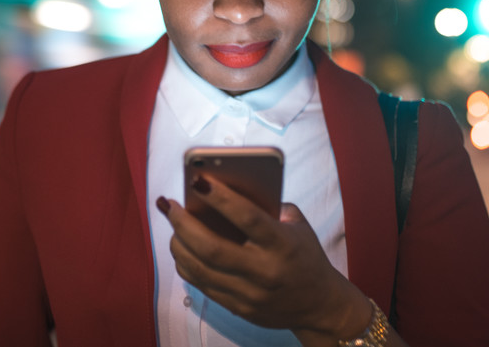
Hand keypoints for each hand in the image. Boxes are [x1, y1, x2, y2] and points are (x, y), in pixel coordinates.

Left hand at [155, 174, 370, 341]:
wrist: (319, 304)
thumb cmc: (304, 255)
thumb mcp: (298, 226)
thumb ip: (269, 206)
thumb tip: (226, 186)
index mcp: (282, 244)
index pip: (246, 217)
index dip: (219, 198)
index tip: (197, 180)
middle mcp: (265, 271)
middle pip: (212, 247)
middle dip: (183, 223)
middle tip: (169, 204)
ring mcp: (250, 293)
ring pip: (200, 268)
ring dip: (178, 243)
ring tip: (173, 223)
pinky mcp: (239, 308)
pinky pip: (202, 284)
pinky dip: (186, 263)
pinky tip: (181, 247)